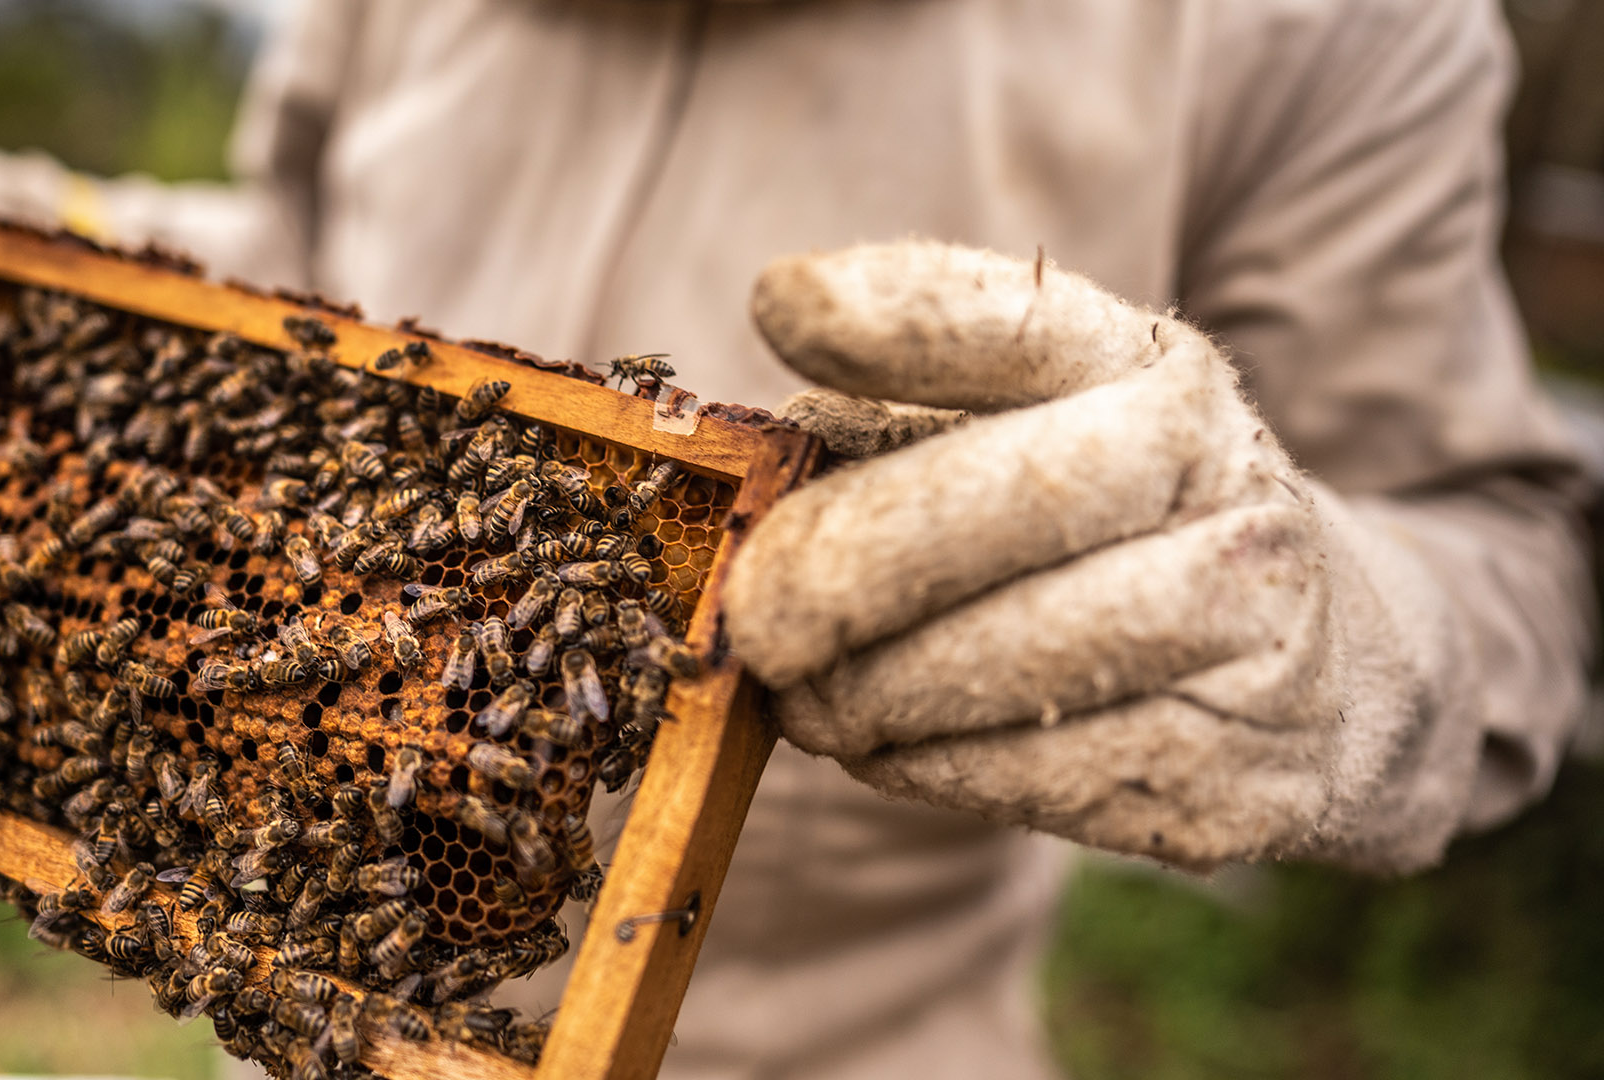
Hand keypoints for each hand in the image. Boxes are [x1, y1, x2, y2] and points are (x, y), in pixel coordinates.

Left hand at [721, 241, 1435, 868]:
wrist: (1334, 676)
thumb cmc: (1117, 537)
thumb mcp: (1042, 443)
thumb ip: (902, 425)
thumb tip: (755, 461)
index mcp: (1155, 371)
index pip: (1027, 320)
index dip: (902, 313)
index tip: (780, 306)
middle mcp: (1227, 477)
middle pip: (1024, 500)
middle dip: (855, 564)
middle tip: (751, 619)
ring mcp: (1254, 628)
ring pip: (1028, 659)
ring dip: (875, 690)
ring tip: (801, 698)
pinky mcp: (1240, 772)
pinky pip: (1044, 779)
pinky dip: (932, 766)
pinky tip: (885, 748)